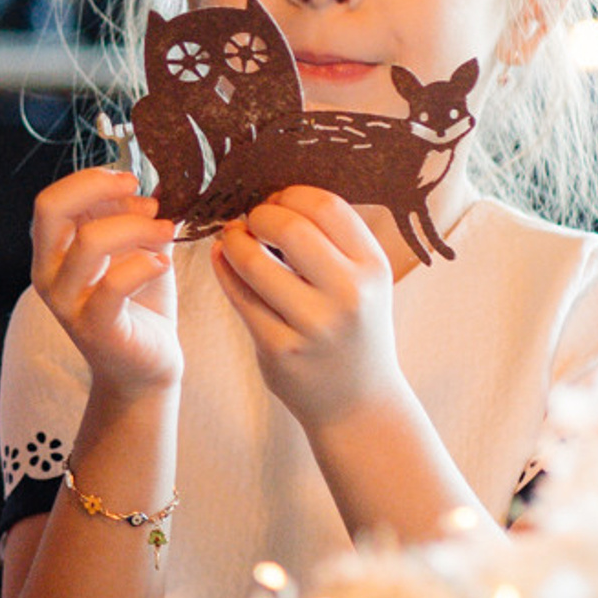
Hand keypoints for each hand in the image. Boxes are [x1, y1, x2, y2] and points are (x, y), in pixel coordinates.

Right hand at [32, 166, 180, 395]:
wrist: (146, 366)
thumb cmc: (139, 303)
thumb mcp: (135, 250)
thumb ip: (132, 220)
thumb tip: (146, 191)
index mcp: (51, 251)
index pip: (52, 200)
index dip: (91, 181)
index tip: (131, 182)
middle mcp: (47, 273)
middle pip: (50, 209)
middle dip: (99, 189)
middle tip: (143, 197)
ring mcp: (66, 302)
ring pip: (90, 241)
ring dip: (137, 227)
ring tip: (167, 231)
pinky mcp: (94, 326)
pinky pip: (114, 283)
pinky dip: (145, 265)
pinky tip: (164, 265)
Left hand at [212, 186, 405, 429]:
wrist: (359, 403)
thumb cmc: (353, 328)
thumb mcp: (363, 281)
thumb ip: (331, 241)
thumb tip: (273, 194)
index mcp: (374, 268)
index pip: (325, 205)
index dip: (290, 195)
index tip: (276, 203)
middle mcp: (349, 295)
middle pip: (288, 226)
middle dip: (258, 215)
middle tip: (251, 221)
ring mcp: (313, 325)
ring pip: (253, 261)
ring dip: (233, 241)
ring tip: (233, 239)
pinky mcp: (279, 349)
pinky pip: (238, 295)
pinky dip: (223, 269)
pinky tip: (223, 259)